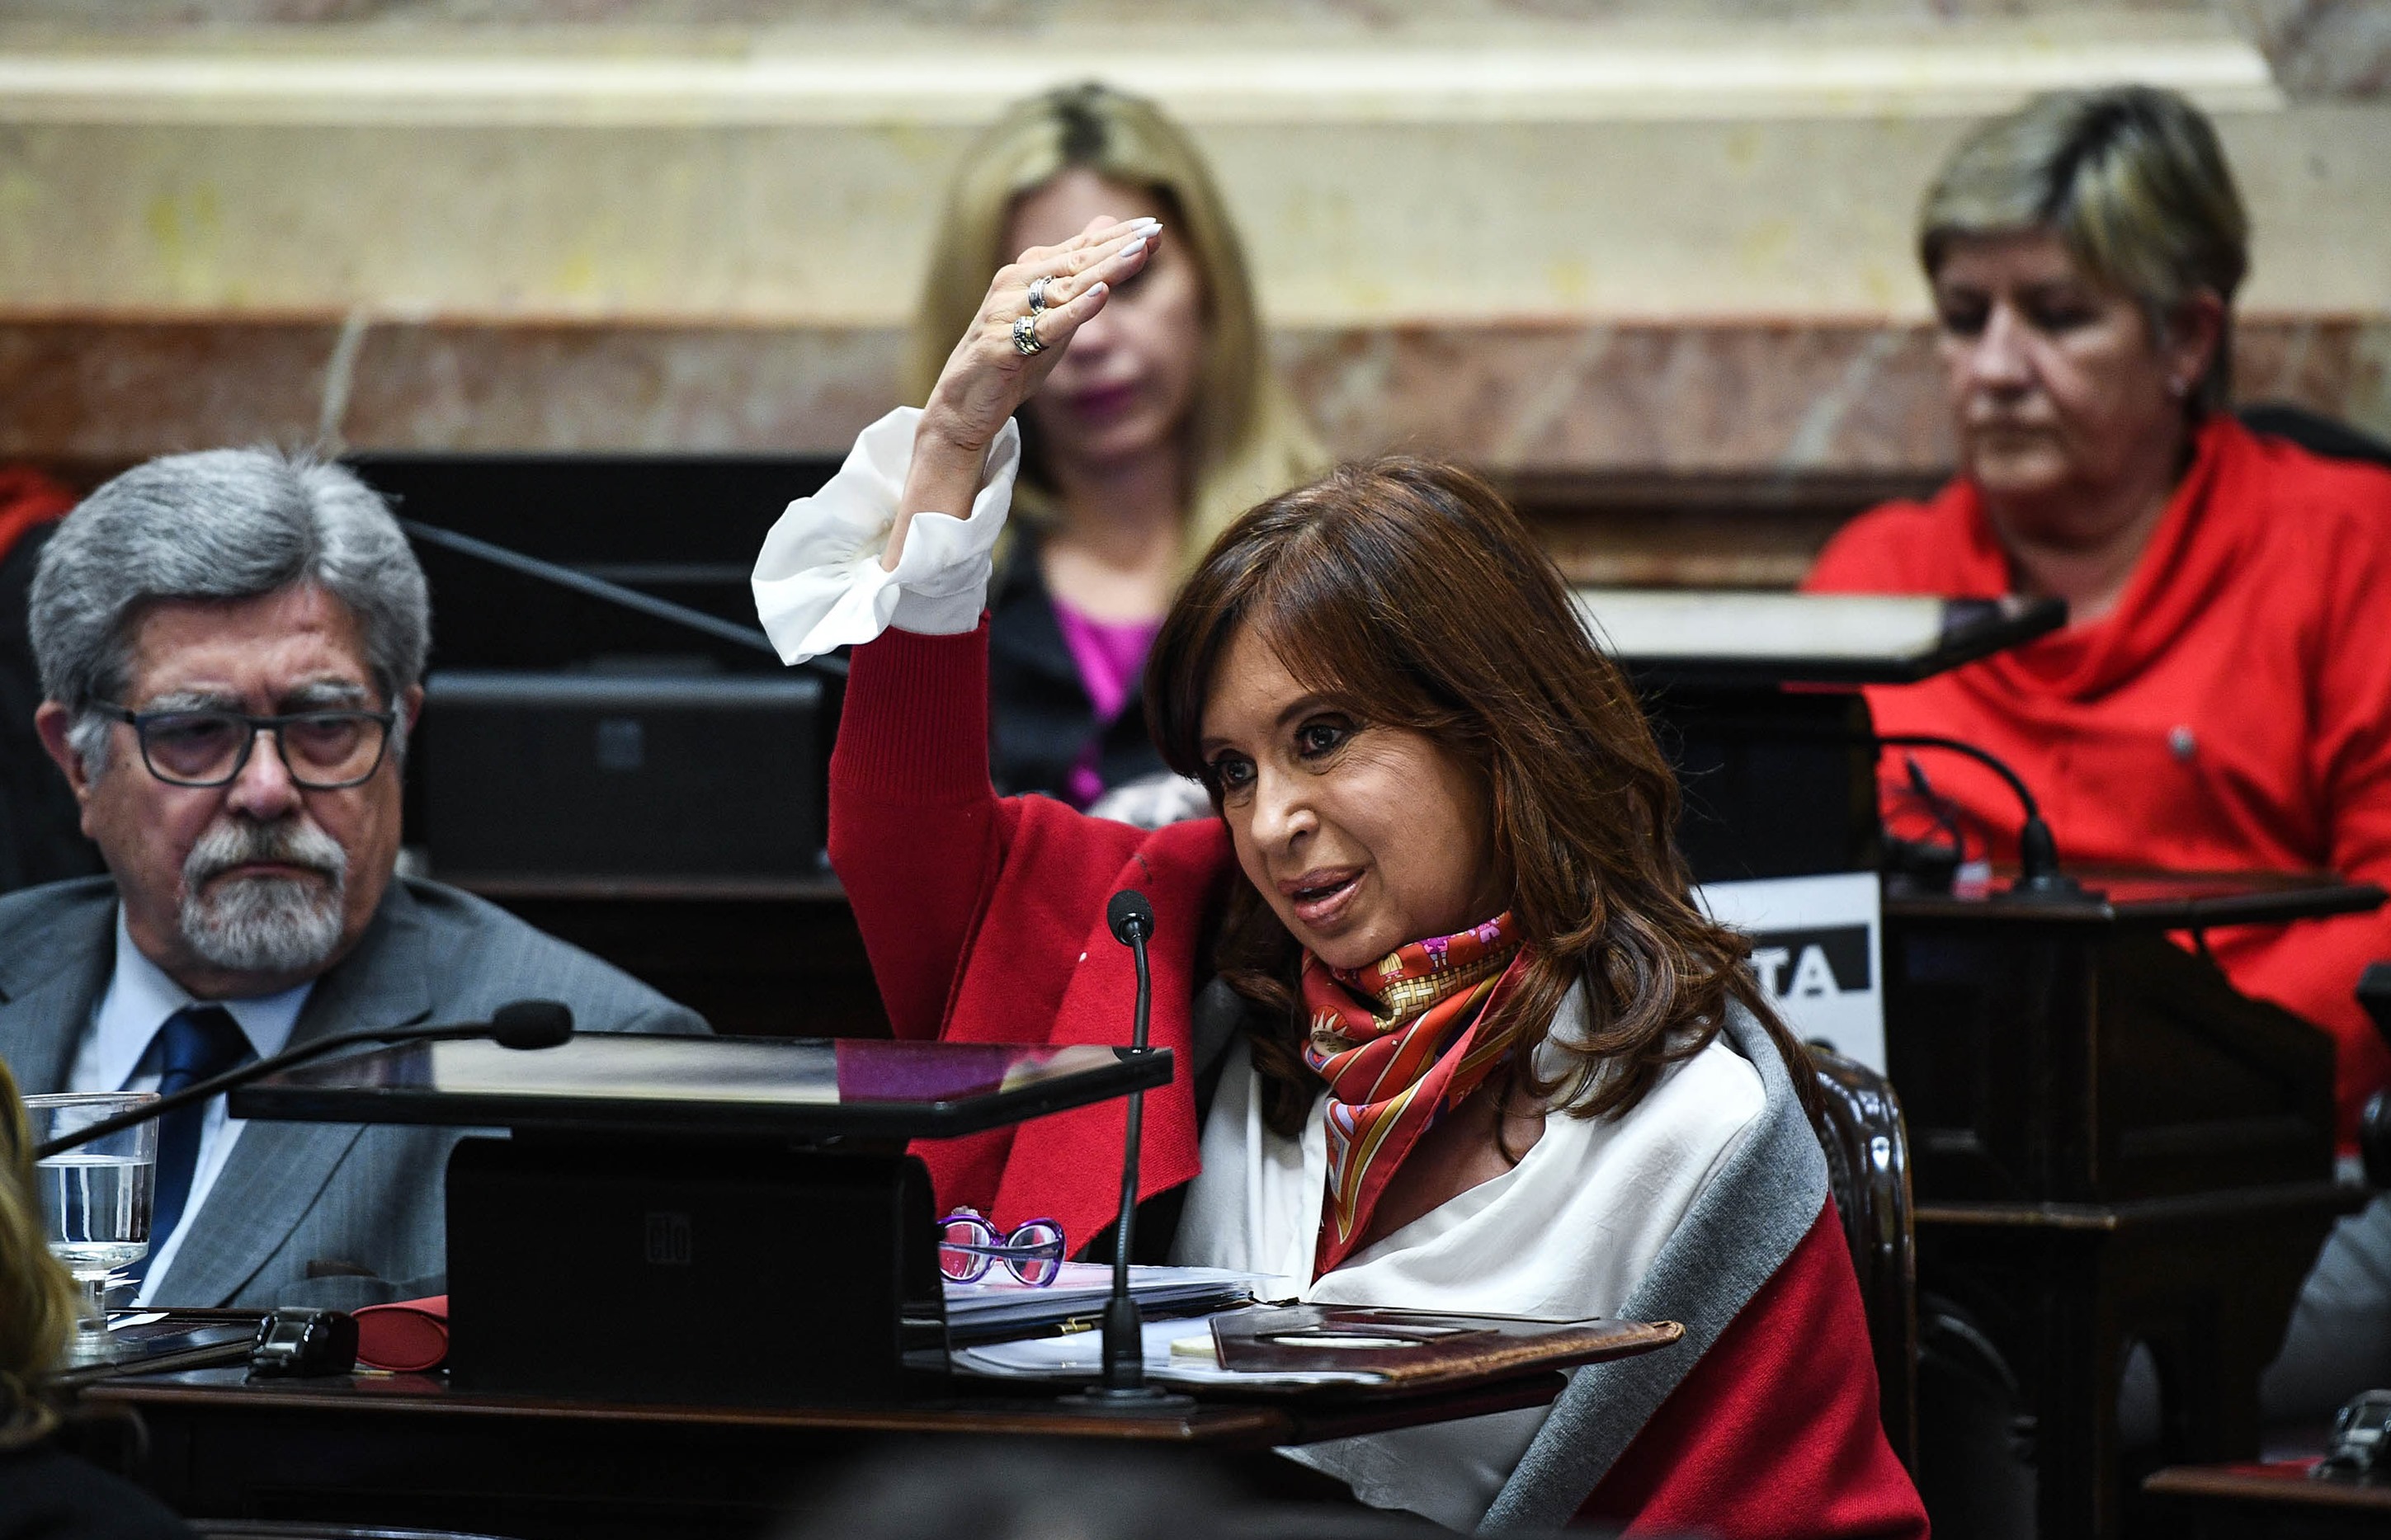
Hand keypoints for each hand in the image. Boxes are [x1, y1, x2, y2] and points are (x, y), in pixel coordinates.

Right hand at [888, 215, 1160, 568]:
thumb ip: (1081, 275)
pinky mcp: (1000, 344)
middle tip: (1155, 233)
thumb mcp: (1054, 314)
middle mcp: (1013, 284)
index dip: (1118, 235)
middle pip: (1076, 261)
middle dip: (1118, 246)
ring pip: (1064, 287)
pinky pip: (1044, 326)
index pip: (1080, 247)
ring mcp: (1005, 312)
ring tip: (1138, 254)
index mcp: (1026, 273)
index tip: (1156, 226)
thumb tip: (1108, 229)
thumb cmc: (1013, 356)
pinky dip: (1073, 310)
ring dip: (1104, 269)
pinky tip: (1100, 295)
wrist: (964, 404)